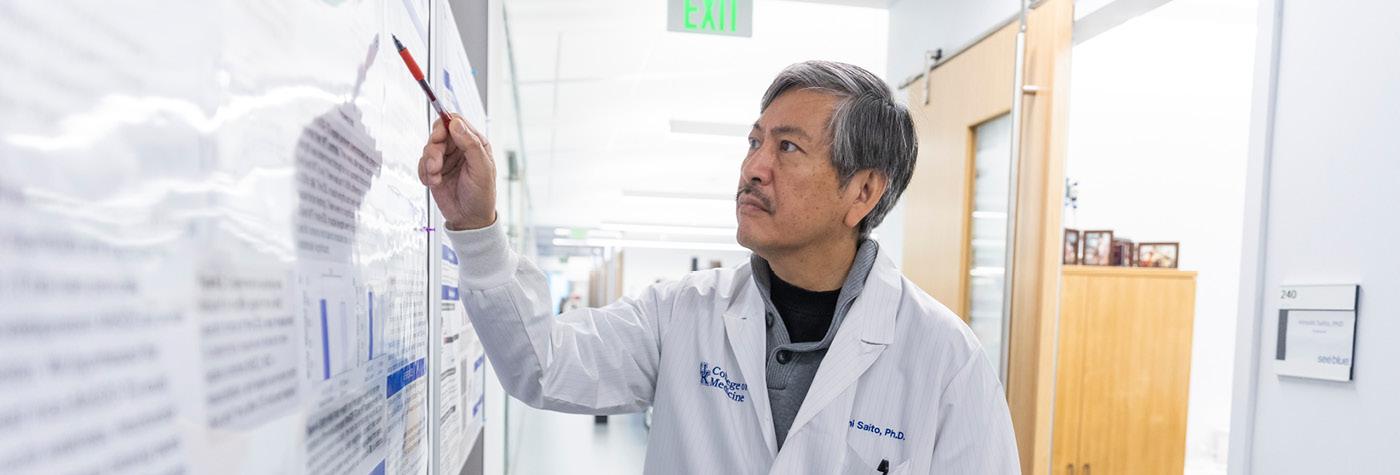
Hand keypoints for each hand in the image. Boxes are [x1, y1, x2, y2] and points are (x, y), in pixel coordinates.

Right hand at [419, 114, 496, 229]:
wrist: (470, 219)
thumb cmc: (482, 195)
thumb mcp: (482, 169)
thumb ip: (471, 144)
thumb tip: (455, 124)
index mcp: (475, 143)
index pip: (456, 122)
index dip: (445, 125)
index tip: (439, 136)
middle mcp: (459, 148)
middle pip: (438, 134)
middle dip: (434, 149)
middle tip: (435, 164)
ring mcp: (446, 159)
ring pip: (428, 148)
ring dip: (428, 163)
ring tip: (436, 176)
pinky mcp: (434, 170)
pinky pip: (421, 163)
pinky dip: (424, 173)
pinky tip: (433, 182)